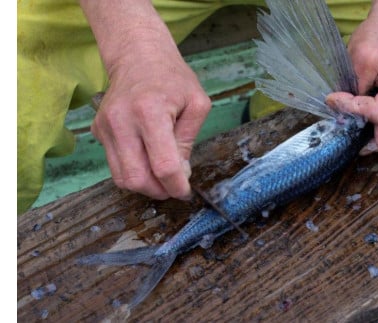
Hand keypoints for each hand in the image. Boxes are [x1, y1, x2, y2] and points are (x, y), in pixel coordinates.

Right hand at [81, 1, 210, 199]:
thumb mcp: (197, 104)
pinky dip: (133, 171)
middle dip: (159, 191)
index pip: (163, 165)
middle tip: (173, 188)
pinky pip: (114, 165)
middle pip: (137, 178)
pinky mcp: (98, 131)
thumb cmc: (172, 78)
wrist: (138, 56)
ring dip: (145, 186)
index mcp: (150, 112)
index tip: (185, 191)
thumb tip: (180, 174)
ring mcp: (105, 127)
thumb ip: (188, 141)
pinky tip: (147, 160)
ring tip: (162, 177)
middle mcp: (121, 121)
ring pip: (122, 178)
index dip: (176, 186)